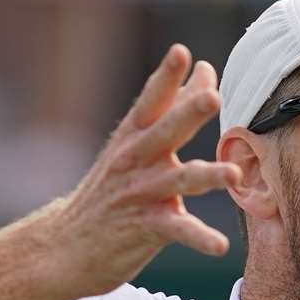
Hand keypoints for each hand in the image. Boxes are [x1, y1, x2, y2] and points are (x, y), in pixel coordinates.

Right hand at [40, 44, 242, 296]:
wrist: (67, 245)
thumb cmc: (112, 189)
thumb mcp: (135, 144)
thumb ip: (172, 108)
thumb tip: (203, 68)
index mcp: (133, 136)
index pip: (151, 101)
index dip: (166, 76)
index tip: (182, 53)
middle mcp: (136, 160)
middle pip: (165, 132)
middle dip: (188, 114)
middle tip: (212, 98)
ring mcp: (141, 193)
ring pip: (178, 179)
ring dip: (206, 175)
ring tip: (233, 174)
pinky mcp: (146, 227)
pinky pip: (178, 230)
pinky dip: (200, 237)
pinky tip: (220, 246)